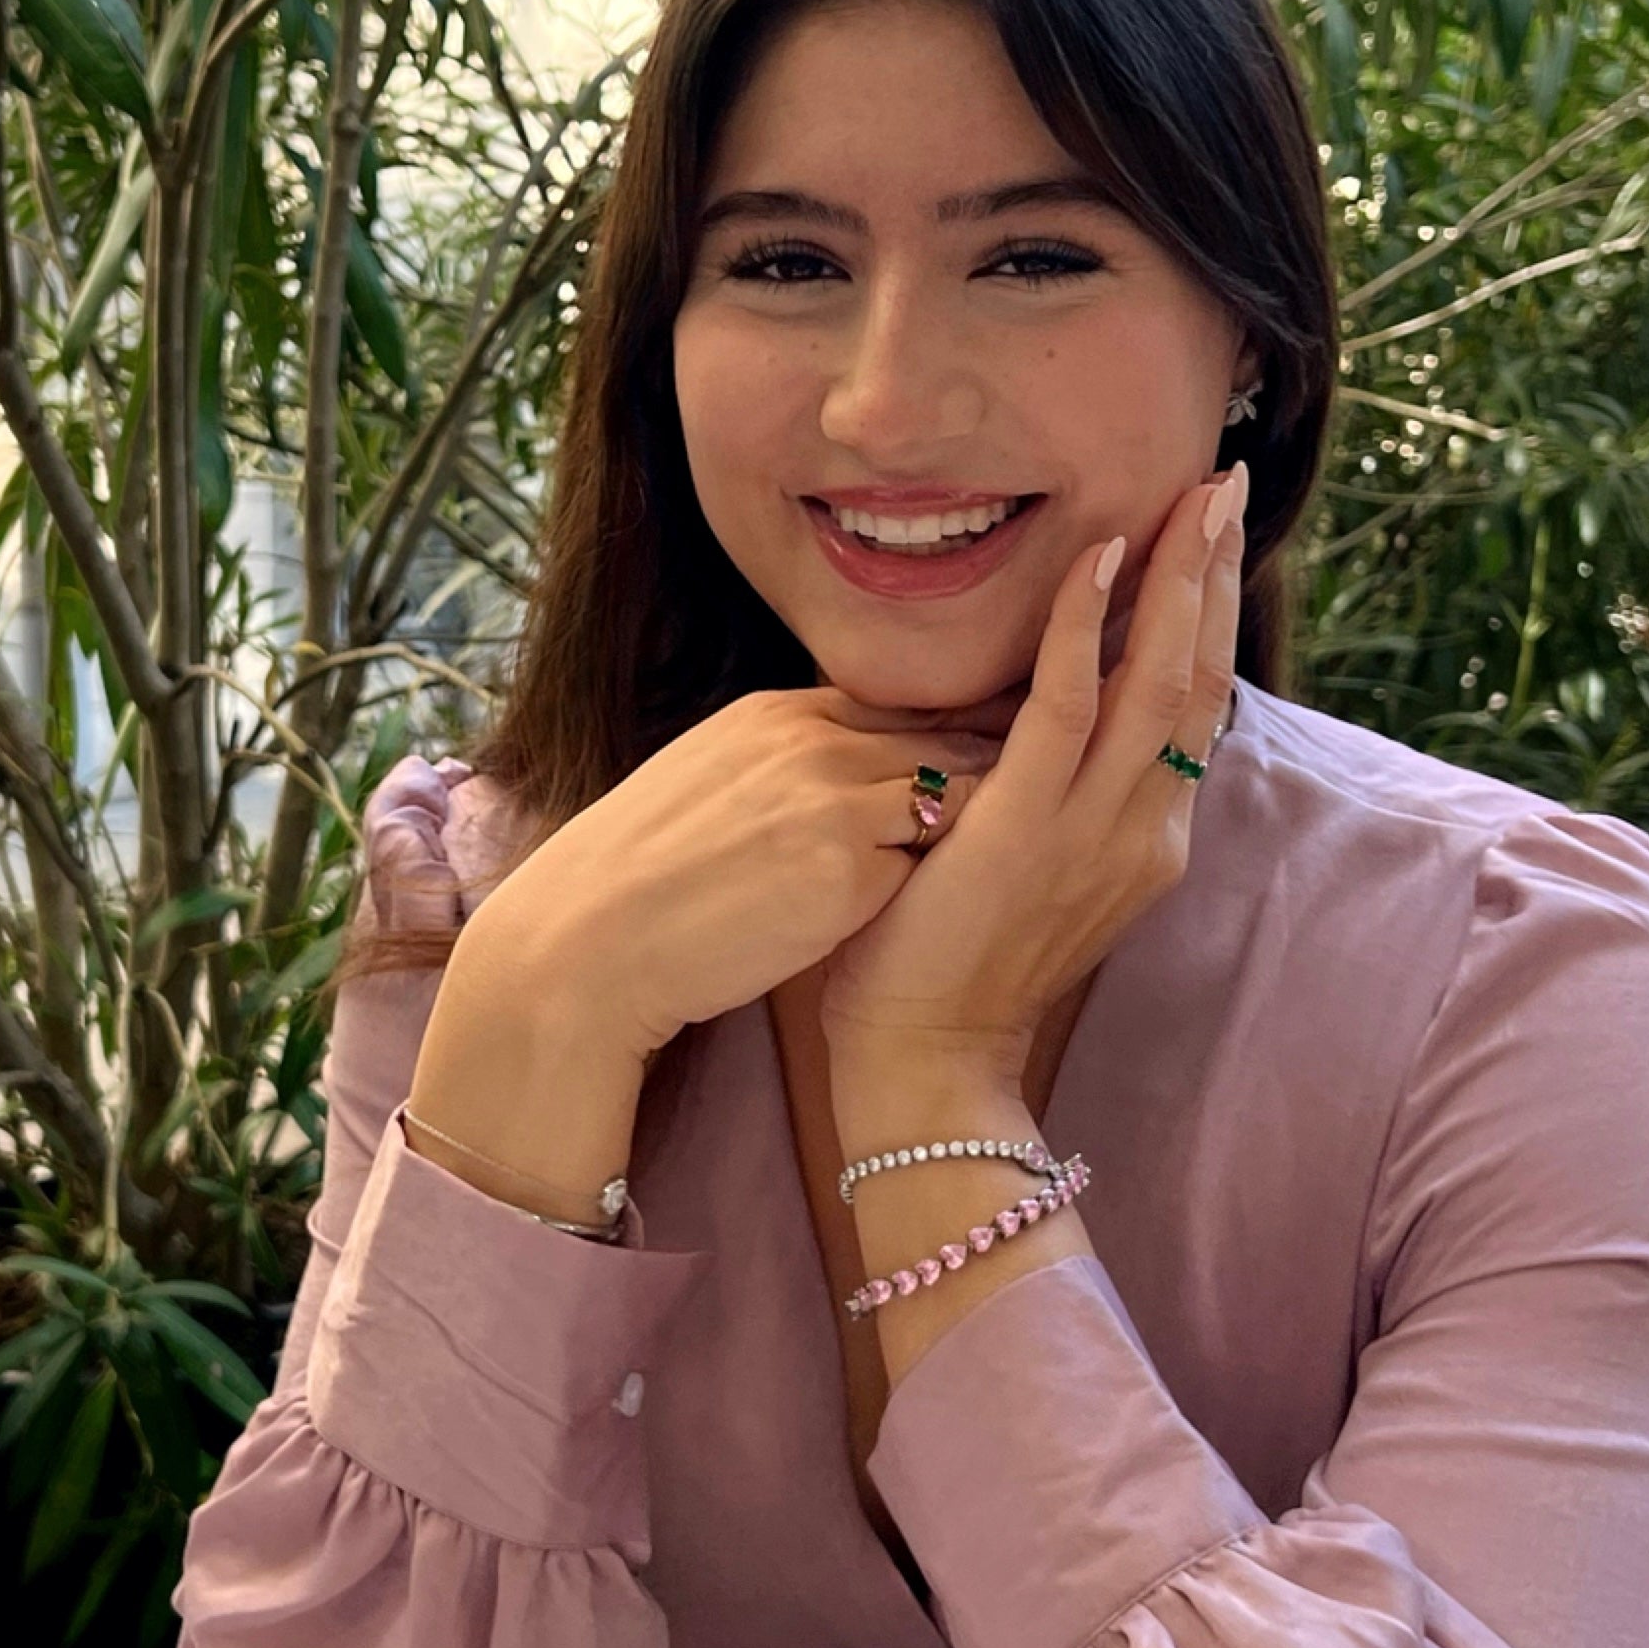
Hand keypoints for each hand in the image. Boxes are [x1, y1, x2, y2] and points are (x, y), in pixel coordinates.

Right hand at [468, 689, 996, 1064]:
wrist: (590, 943)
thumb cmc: (641, 884)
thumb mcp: (708, 783)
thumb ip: (780, 764)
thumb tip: (836, 771)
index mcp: (774, 714)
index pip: (896, 704)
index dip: (956, 727)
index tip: (1008, 743)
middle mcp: (811, 741)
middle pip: (943, 735)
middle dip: (1001, 760)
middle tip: (1058, 785)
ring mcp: (834, 801)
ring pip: (953, 794)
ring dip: (985, 826)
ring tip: (1029, 853)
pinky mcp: (849, 871)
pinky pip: (931, 866)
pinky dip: (948, 884)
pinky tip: (969, 907)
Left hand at [821, 464, 1245, 1114]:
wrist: (927, 1061)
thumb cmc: (954, 967)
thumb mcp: (1032, 868)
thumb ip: (1057, 795)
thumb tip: (1041, 713)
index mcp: (1147, 838)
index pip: (1195, 703)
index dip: (1209, 614)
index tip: (1211, 533)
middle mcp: (1144, 829)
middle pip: (1202, 675)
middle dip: (1215, 573)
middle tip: (1222, 481)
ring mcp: (1094, 829)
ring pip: (1159, 678)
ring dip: (1177, 577)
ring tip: (1189, 495)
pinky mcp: (1027, 825)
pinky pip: (1067, 703)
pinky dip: (1083, 624)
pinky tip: (1096, 556)